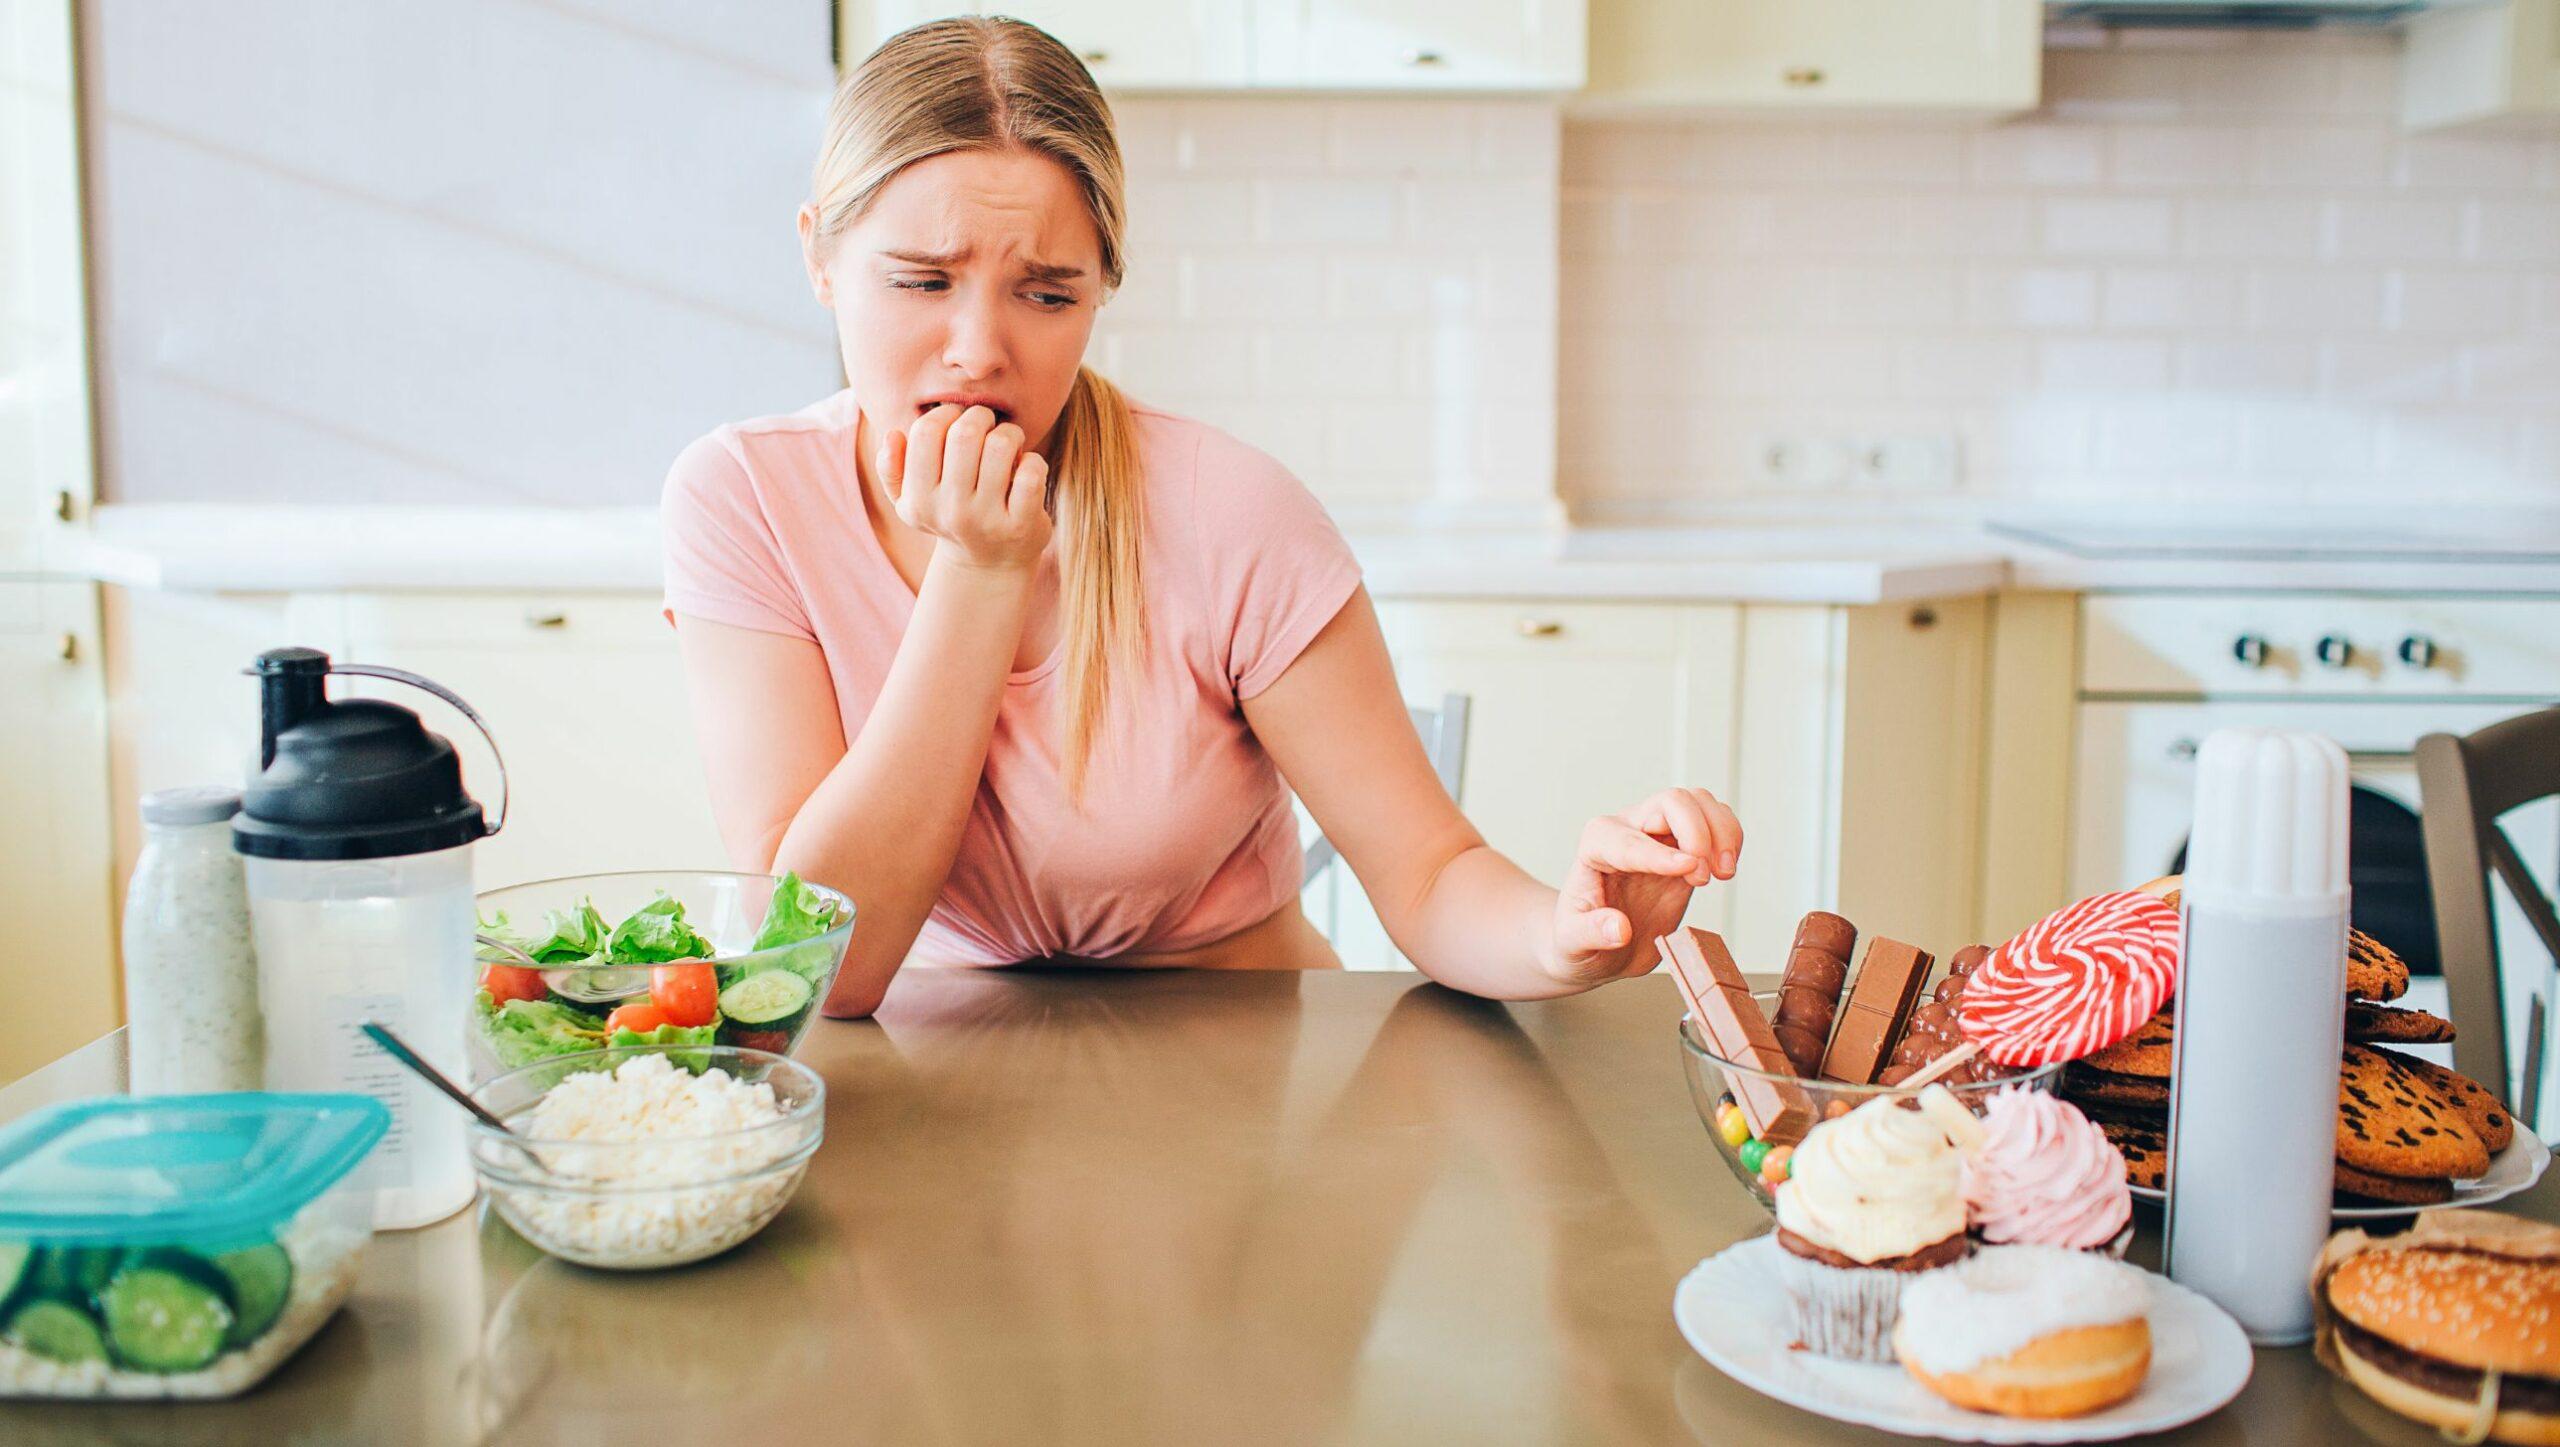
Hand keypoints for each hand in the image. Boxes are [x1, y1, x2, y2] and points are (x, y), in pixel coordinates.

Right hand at [877, 404, 1051, 574]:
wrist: (989, 566)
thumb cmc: (949, 516)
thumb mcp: (910, 501)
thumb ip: (891, 468)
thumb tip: (893, 434)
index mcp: (919, 500)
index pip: (925, 433)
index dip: (945, 414)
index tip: (957, 419)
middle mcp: (951, 512)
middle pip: (965, 434)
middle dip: (980, 416)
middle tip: (987, 424)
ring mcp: (988, 520)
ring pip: (1000, 446)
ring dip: (1010, 433)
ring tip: (1009, 442)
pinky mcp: (1022, 525)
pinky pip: (1031, 472)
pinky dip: (1032, 460)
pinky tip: (1025, 467)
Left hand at [1546, 788, 1742, 986]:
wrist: (1598, 945)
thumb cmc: (1579, 939)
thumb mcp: (1573, 943)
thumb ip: (1591, 933)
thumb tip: (1618, 929)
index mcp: (1595, 848)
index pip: (1628, 840)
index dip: (1659, 853)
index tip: (1689, 868)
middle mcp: (1628, 831)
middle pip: (1671, 802)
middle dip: (1697, 833)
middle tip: (1707, 876)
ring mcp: (1658, 835)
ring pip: (1697, 803)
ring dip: (1721, 831)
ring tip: (1723, 872)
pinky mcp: (1684, 848)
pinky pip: (1713, 820)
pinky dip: (1730, 837)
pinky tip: (1724, 868)